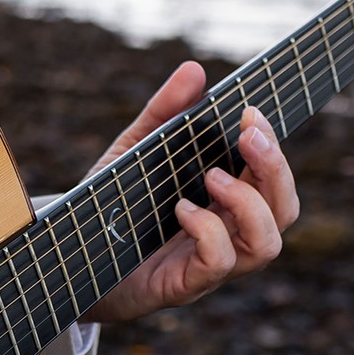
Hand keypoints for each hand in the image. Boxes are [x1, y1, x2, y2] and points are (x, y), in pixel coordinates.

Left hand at [81, 61, 299, 323]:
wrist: (68, 260)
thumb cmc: (109, 208)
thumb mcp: (133, 153)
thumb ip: (162, 114)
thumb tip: (194, 69)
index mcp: (224, 202)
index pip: (273, 178)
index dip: (275, 146)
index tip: (251, 113)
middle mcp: (227, 234)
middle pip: (285, 209)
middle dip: (276, 169)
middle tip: (247, 137)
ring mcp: (209, 264)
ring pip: (266, 244)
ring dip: (249, 204)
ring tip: (212, 177)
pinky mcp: (183, 285)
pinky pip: (219, 264)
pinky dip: (209, 232)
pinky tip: (182, 210)